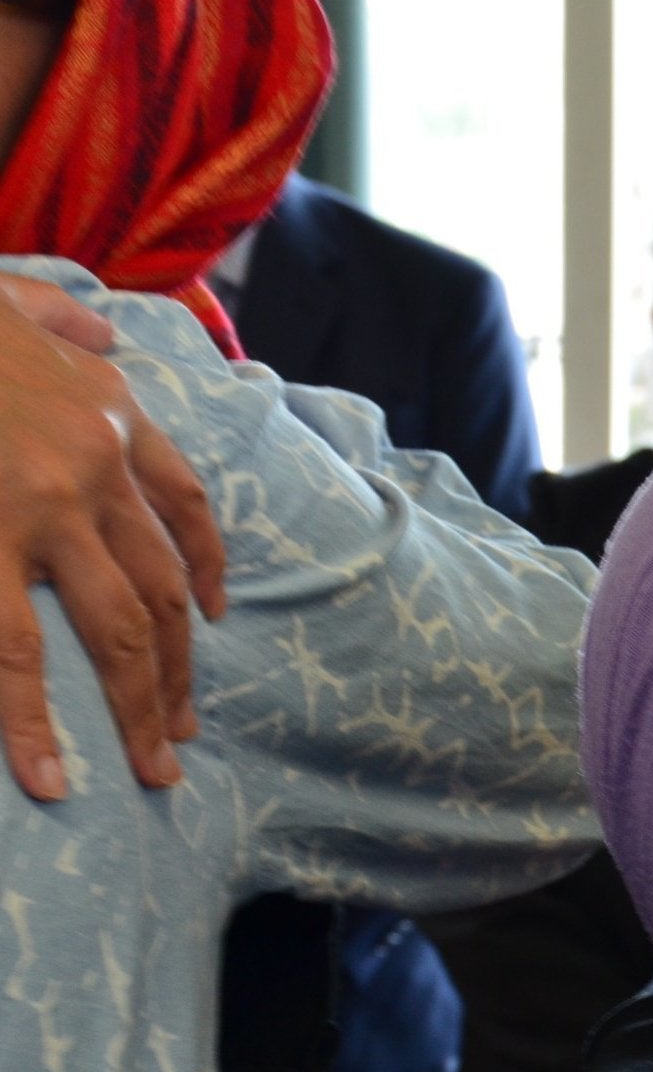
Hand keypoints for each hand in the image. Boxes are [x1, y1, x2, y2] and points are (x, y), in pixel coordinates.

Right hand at [0, 272, 223, 800]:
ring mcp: (40, 510)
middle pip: (165, 592)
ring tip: (154, 772)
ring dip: (140, 711)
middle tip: (184, 736)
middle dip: (180, 673)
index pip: (185, 505)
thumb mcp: (17, 298)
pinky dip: (32, 720)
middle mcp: (95, 468)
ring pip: (118, 633)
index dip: (205, 567)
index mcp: (111, 413)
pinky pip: (13, 649)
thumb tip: (96, 337)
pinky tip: (49, 773)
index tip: (214, 616)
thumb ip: (64, 324)